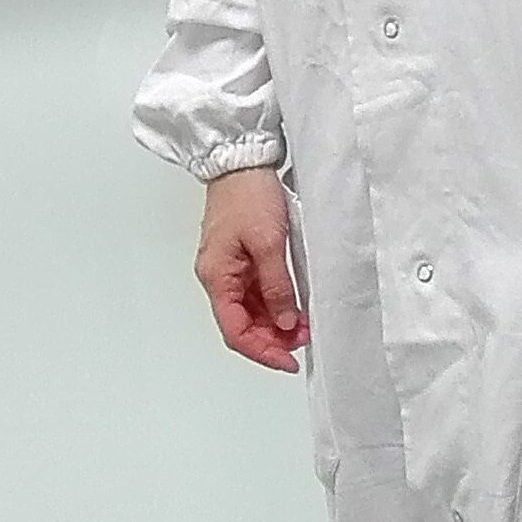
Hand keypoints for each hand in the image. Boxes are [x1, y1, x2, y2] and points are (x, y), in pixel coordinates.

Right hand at [196, 168, 305, 371]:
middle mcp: (217, 276)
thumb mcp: (269, 243)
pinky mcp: (239, 258)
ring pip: (249, 310)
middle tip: (304, 340)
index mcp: (217, 276)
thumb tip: (286, 321)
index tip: (287, 360)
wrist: (242, 161)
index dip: (261, 351)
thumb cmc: (248, 194)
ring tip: (304, 325)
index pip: (235, 330)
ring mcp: (228, 268)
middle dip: (272, 338)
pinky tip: (294, 306)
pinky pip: (254, 292)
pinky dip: (274, 304)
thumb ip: (277, 287)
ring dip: (275, 323)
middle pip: (241, 324)